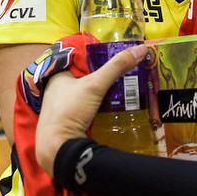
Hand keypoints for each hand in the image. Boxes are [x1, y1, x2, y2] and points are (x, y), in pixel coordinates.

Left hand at [35, 43, 152, 175]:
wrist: (58, 147)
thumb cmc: (71, 109)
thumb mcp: (95, 84)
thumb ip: (116, 67)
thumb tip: (141, 48)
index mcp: (56, 78)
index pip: (75, 62)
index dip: (91, 60)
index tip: (109, 59)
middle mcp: (54, 92)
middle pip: (81, 81)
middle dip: (97, 79)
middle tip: (119, 76)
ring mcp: (59, 111)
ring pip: (82, 98)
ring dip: (97, 96)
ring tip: (118, 93)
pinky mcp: (66, 126)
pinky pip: (83, 112)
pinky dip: (94, 111)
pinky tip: (108, 111)